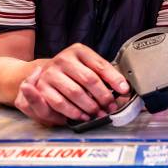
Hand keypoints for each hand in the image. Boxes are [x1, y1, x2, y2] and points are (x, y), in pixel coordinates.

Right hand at [14, 43, 129, 125]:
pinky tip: (83, 116)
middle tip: (111, 107)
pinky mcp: (42, 88)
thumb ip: (104, 74)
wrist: (46, 72)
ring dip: (90, 106)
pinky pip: (60, 103)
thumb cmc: (72, 71)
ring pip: (75, 92)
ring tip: (99, 113)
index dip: (114, 79)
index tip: (124, 90)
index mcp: (78, 51)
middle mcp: (63, 59)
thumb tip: (123, 88)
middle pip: (89, 79)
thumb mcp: (88, 65)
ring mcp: (51, 73)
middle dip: (103, 96)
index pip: (100, 65)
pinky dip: (74, 112)